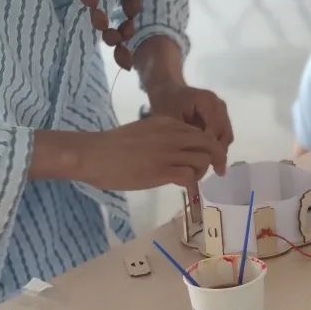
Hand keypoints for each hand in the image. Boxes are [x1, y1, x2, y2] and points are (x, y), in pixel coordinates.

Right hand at [75, 117, 226, 189]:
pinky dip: (192, 183)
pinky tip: (183, 186)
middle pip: (209, 142)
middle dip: (218, 157)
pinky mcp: (162, 171)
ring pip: (204, 159)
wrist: (92, 153)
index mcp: (168, 123)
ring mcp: (168, 152)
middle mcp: (173, 134)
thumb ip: (163, 137)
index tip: (207, 157)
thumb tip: (177, 152)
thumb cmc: (112, 145)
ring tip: (192, 179)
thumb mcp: (144, 131)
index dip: (208, 146)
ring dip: (202, 171)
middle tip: (217, 171)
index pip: (200, 132)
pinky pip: (190, 176)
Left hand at [148, 83, 233, 160]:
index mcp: (207, 100)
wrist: (168, 89)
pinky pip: (222, 133)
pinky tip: (208, 156)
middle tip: (216, 171)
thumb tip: (192, 159)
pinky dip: (217, 145)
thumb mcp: (169, 118)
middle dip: (219, 152)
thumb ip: (182, 136)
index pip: (215, 128)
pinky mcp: (220, 115)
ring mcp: (221, 109)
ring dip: (219, 150)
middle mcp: (218, 104)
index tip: (206, 165)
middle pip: (225, 132)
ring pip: (226, 134)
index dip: (212, 148)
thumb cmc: (165, 102)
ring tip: (213, 167)